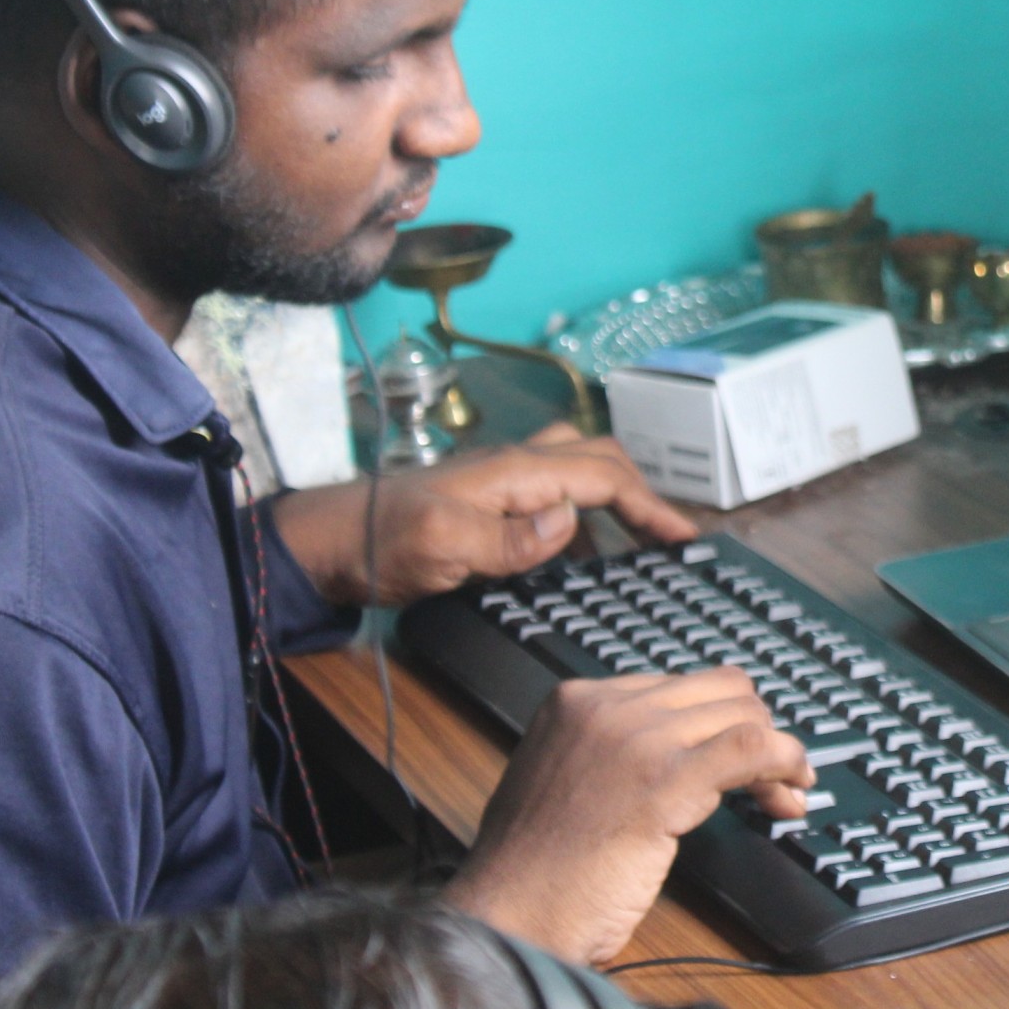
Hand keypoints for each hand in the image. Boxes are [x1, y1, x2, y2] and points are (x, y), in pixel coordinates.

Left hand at [273, 421, 697, 604]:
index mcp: (515, 472)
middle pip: (597, 457)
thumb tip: (570, 521)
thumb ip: (511, 538)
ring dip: (611, 494)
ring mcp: (497, 481)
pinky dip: (578, 514)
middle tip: (667, 532)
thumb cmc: (380, 542)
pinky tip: (574, 551)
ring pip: (574, 468)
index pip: (603, 476)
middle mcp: (513, 466)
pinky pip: (548, 493)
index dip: (649, 505)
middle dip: (640, 489)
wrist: (326, 543)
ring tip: (633, 538)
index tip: (682, 536)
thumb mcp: (445, 546)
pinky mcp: (483, 500)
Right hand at [444, 665, 813, 964]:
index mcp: (575, 700)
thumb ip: (607, 753)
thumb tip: (673, 752)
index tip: (739, 758)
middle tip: (771, 777)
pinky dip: (786, 761)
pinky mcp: (664, 779)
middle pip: (718, 690)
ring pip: (742, 713)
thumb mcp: (560, 781)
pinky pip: (751, 748)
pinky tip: (792, 789)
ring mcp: (635, 737)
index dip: (718, 721)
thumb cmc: (533, 871)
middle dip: (756, 728)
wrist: (512, 915)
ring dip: (778, 751)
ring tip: (784, 794)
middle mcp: (606, 705)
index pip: (677, 686)